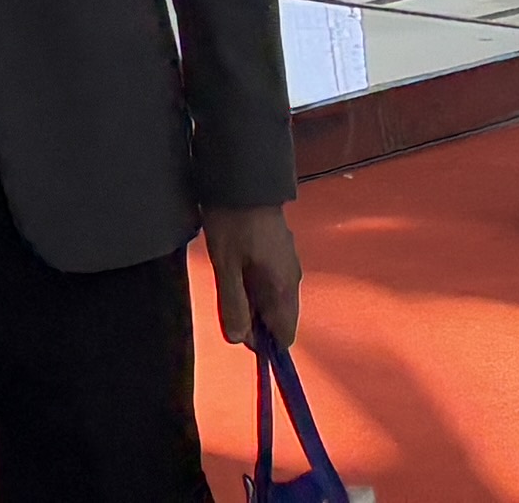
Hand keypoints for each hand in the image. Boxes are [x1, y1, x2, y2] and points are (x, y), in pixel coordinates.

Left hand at [200, 199, 299, 356]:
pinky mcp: (281, 251)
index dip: (261, 341)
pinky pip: (271, 281)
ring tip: (229, 277)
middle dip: (254, 319)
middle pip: (279, 318)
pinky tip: (237, 266)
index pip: (285, 335)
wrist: (243, 176)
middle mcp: (293, 279)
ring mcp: (289, 263)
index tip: (237, 325)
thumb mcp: (226, 265)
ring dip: (253, 300)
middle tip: (228, 296)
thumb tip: (238, 340)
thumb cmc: (233, 221)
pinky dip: (255, 283)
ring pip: (274, 299)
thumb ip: (233, 304)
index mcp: (284, 288)